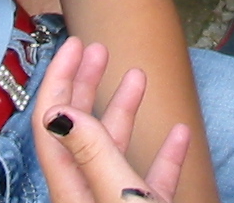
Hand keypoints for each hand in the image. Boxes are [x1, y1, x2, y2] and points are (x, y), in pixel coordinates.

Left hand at [33, 37, 190, 202]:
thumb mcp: (119, 196)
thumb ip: (94, 155)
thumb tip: (58, 113)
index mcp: (72, 187)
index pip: (53, 123)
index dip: (60, 79)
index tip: (73, 46)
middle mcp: (88, 191)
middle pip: (80, 128)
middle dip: (86, 84)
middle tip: (98, 51)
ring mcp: (116, 199)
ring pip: (116, 148)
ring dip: (126, 109)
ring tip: (138, 76)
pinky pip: (153, 175)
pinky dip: (166, 152)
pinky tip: (179, 134)